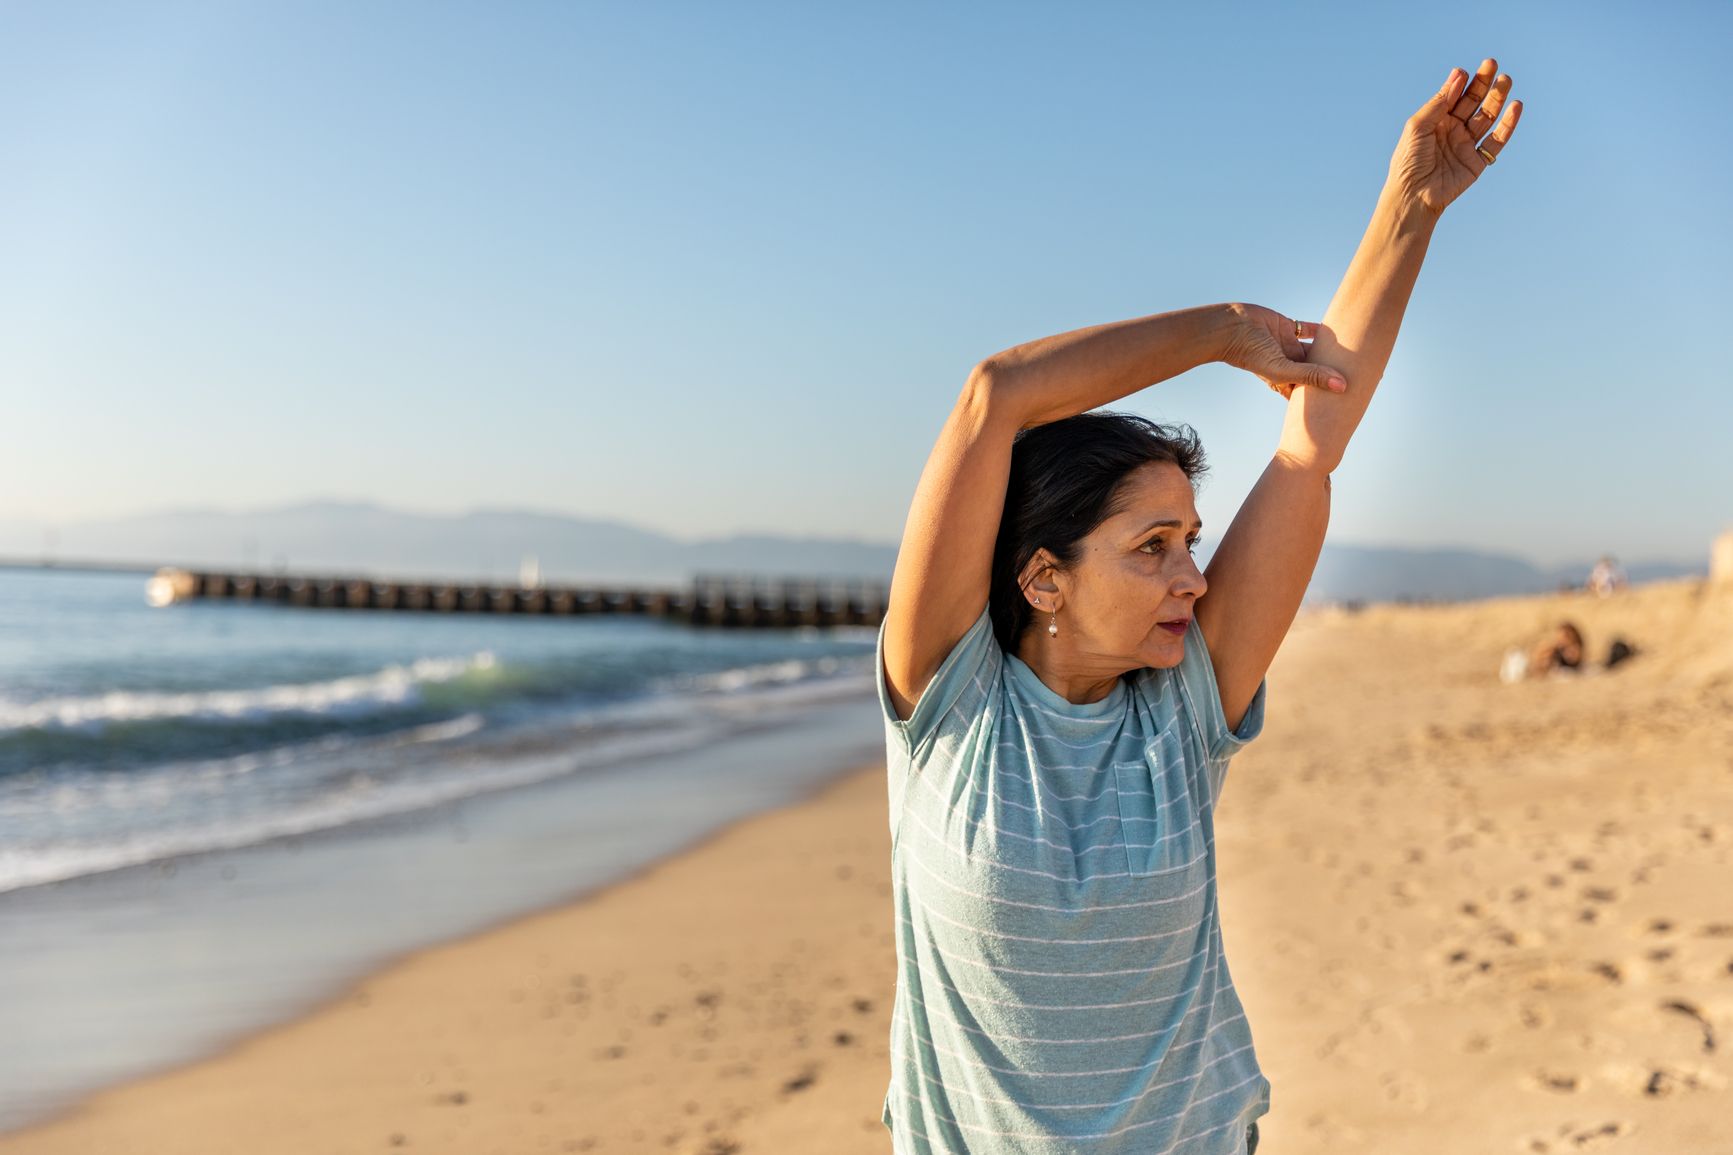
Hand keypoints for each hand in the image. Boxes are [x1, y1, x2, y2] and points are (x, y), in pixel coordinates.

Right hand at [1217, 302, 1347, 400]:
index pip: (1312, 392)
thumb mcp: (1283, 369)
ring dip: (1332, 350)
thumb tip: (1343, 387)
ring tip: (1357, 352)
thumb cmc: (1250, 353)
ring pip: (1317, 350)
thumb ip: (1312, 376)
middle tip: (1363, 376)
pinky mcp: (1287, 328)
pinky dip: (1323, 330)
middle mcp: (1289, 365)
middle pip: (1318, 371)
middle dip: (1335, 373)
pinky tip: (1341, 327)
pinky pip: (1309, 330)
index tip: (1351, 399)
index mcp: (1286, 381)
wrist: (1232, 327)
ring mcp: (1289, 346)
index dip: (1329, 395)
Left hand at [1389, 59, 1523, 215]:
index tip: (1465, 71)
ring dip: (1497, 98)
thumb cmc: (1408, 162)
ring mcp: (1465, 146)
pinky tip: (1515, 106)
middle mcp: (1452, 131)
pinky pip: (1496, 141)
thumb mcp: (1418, 126)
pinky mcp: (1477, 162)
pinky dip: (1507, 125)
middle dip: (1482, 84)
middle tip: (1492, 64)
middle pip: (1472, 103)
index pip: (1452, 97)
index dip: (1460, 83)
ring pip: (1486, 117)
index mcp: (1435, 122)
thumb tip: (1458, 75)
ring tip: (1505, 79)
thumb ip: (1438, 102)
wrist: (1412, 195)